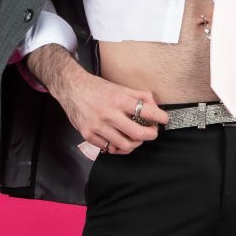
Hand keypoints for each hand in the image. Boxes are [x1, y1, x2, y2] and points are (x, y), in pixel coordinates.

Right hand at [52, 70, 170, 154]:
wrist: (71, 88)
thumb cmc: (97, 88)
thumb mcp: (120, 87)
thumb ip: (139, 96)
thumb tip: (155, 107)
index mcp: (119, 100)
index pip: (147, 112)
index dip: (160, 117)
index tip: (164, 119)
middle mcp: (109, 114)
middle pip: (138, 133)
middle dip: (150, 135)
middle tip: (152, 132)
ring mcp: (98, 126)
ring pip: (124, 145)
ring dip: (135, 143)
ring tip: (136, 138)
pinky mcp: (88, 135)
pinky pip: (108, 148)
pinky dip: (117, 147)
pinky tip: (120, 141)